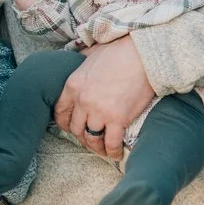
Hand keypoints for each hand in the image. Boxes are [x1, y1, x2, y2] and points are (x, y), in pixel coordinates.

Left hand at [53, 35, 155, 161]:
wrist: (142, 54)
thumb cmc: (119, 51)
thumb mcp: (91, 53)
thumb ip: (80, 61)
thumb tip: (78, 59)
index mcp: (73, 85)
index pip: (61, 112)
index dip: (65, 123)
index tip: (71, 127)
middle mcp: (83, 101)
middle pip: (75, 128)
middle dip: (81, 136)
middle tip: (90, 139)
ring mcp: (100, 112)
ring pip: (91, 138)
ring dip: (96, 146)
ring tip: (102, 149)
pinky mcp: (118, 119)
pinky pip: (111, 142)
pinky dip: (113, 151)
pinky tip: (115, 153)